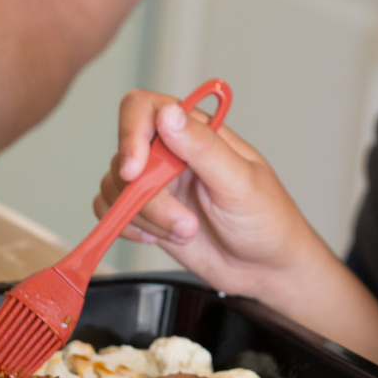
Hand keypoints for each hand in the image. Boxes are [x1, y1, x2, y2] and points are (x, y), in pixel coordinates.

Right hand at [95, 90, 328, 297]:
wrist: (265, 268)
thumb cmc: (267, 219)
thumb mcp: (240, 182)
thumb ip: (203, 147)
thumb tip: (168, 114)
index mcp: (197, 131)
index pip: (144, 109)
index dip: (131, 133)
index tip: (136, 170)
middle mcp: (172, 153)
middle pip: (125, 156)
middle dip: (148, 197)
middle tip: (182, 221)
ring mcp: (158, 184)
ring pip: (116, 187)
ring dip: (145, 217)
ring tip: (185, 231)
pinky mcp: (147, 214)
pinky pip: (111, 211)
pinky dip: (128, 228)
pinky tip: (159, 237)